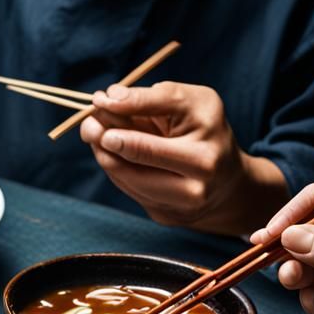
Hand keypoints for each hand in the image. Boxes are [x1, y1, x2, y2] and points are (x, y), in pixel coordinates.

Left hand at [80, 81, 287, 234]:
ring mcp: (184, 199)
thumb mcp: (191, 104)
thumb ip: (152, 98)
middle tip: (88, 124)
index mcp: (212, 125)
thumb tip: (109, 97)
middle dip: (108, 136)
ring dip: (104, 153)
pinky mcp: (165, 215)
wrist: (225, 184)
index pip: (166, 111)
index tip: (100, 100)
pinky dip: (115, 168)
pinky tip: (108, 153)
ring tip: (93, 133)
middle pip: (143, 152)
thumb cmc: (203, 133)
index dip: (128, 105)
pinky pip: (129, 189)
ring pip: (129, 175)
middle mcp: (204, 169)